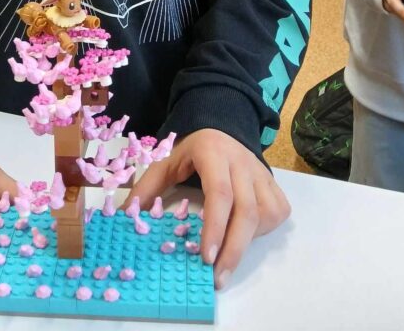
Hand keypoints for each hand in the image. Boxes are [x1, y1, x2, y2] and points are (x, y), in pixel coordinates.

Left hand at [129, 129, 288, 289]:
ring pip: (264, 214)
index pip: (220, 193)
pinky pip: (277, 212)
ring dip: (247, 242)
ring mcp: (261, 173)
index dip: (214, 226)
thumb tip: (127, 216)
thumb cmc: (193, 150)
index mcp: (214, 153)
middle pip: (246, 210)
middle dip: (233, 249)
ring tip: (227, 260)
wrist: (223, 126)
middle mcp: (242, 162)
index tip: (205, 258)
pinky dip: (263, 231)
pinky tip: (245, 237)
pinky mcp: (273, 183)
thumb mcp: (167, 161)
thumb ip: (147, 186)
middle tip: (216, 278)